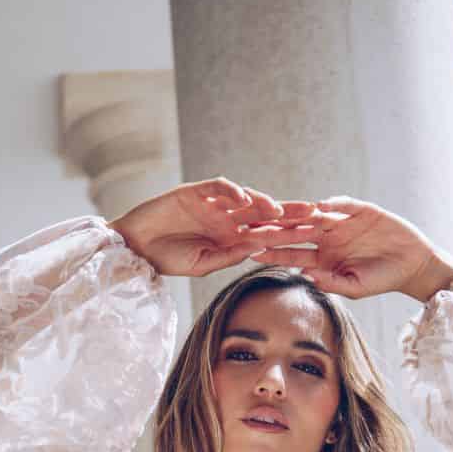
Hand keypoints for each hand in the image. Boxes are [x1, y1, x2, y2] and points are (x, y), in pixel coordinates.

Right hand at [109, 179, 317, 276]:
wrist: (136, 249)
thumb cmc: (169, 259)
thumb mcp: (204, 264)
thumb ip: (230, 256)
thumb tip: (259, 250)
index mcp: (234, 238)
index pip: (269, 234)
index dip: (291, 233)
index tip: (316, 236)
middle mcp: (228, 219)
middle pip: (265, 213)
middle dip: (290, 212)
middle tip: (316, 212)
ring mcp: (213, 204)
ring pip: (246, 198)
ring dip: (263, 202)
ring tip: (279, 209)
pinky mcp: (195, 192)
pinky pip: (217, 187)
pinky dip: (231, 191)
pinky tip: (243, 199)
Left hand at [249, 196, 452, 301]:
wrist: (412, 265)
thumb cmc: (382, 280)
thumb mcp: (355, 287)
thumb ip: (331, 283)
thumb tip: (305, 276)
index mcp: (323, 257)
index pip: (292, 253)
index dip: (273, 252)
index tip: (251, 251)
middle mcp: (329, 237)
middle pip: (298, 230)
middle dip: (277, 227)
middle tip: (253, 224)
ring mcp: (343, 222)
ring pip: (315, 215)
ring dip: (298, 213)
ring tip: (279, 210)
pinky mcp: (362, 210)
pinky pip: (345, 205)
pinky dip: (334, 204)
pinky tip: (320, 206)